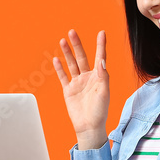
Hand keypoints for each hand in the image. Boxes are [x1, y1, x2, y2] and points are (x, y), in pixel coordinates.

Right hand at [54, 29, 108, 148]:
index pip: (99, 57)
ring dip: (67, 53)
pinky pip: (63, 76)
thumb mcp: (104, 92)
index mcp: (99, 77)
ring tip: (63, 40)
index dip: (100, 45)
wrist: (89, 126)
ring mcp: (78, 83)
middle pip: (82, 57)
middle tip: (72, 32)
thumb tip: (102, 61)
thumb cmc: (100, 111)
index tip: (101, 33)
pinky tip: (56, 59)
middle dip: (77, 45)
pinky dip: (59, 68)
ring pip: (71, 64)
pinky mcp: (68, 90)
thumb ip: (103, 76)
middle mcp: (88, 78)